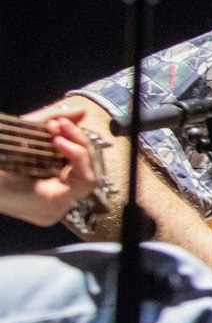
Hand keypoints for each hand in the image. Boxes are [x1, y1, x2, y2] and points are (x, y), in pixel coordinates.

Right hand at [0, 110, 100, 226]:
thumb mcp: (13, 139)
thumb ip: (48, 121)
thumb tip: (79, 112)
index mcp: (49, 202)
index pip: (86, 180)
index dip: (79, 152)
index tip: (57, 133)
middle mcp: (54, 211)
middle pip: (87, 175)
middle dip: (78, 145)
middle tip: (59, 124)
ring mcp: (50, 209)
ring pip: (77, 177)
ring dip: (71, 149)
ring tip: (53, 128)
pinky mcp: (44, 203)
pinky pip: (63, 180)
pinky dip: (61, 159)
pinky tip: (50, 141)